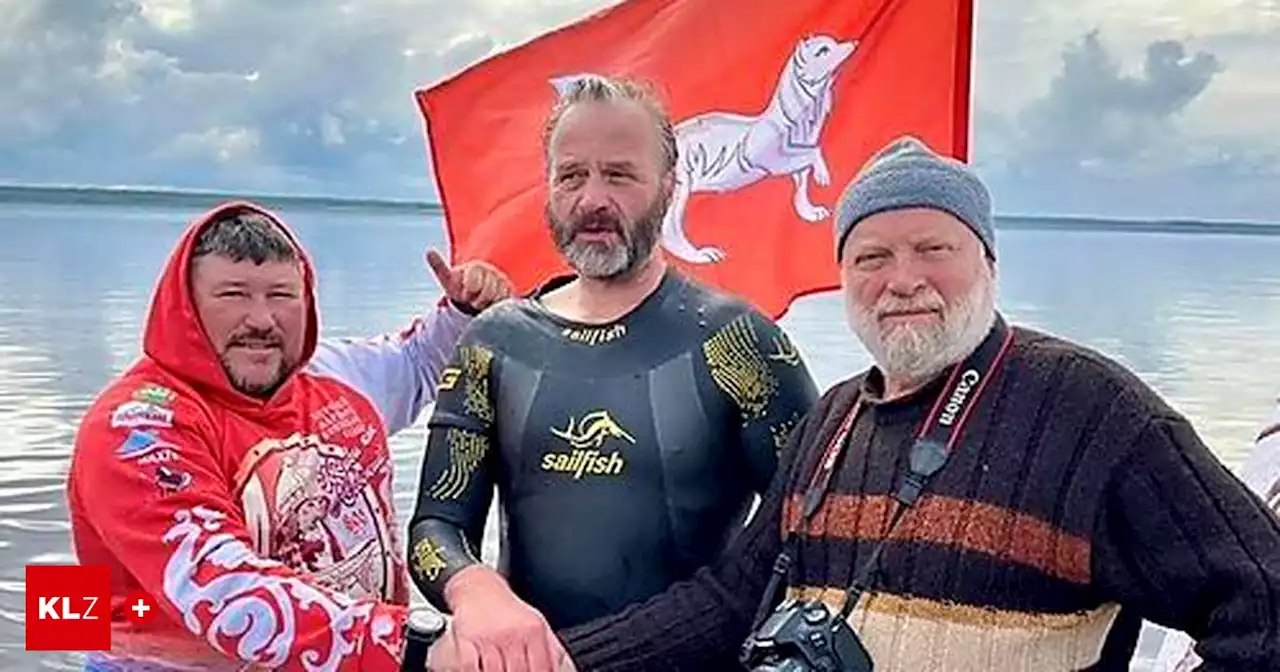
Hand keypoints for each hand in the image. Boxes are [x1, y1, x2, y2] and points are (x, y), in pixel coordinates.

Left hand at [426, 249, 513, 314]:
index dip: (467, 293)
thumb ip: (439, 267)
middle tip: (471, 301)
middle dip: (476, 301)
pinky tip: (489, 305)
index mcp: (476, 267)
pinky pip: (504, 301)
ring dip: (485, 305)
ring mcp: (502, 280)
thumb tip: (429, 251)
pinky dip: (495, 306)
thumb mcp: (448, 280)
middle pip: (487, 292)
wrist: (473, 297)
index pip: (474, 283)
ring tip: (479, 304)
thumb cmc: (459, 288)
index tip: (464, 296)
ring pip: (496, 298)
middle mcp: (491, 271)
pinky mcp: (510, 290)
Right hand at [430, 567, 568, 670]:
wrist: (477, 588)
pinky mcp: (466, 641)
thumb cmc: (507, 611)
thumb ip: (552, 650)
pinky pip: (470, 667)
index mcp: (534, 631)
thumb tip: (562, 669)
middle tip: (516, 671)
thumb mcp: (536, 624)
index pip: (542, 668)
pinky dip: (474, 671)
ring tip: (501, 669)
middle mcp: (512, 634)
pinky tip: (481, 668)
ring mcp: (489, 638)